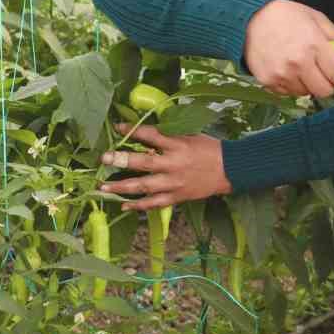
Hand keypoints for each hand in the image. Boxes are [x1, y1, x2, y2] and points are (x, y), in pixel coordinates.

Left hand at [99, 125, 230, 210]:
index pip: (151, 135)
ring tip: (103, 187)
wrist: (230, 170)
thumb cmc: (209, 149)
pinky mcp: (178, 197)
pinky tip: (123, 206)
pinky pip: (155, 203)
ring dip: (122, 187)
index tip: (118, 128)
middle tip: (104, 159)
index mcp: (178, 144)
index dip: (133, 131)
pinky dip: (139, 206)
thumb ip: (169, 135)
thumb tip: (144, 133)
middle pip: (144, 163)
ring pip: (144, 186)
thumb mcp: (190, 135)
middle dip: (122, 160)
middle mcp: (174, 164)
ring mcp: (175, 183)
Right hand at [244, 0, 333, 97]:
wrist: (250, 18)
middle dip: (328, 85)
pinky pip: (288, 93)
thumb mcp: (316, 18)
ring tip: (301, 68)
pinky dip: (291, 85)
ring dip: (308, 85)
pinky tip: (287, 70)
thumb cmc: (286, 16)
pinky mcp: (268, 81)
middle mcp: (299, 63)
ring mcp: (282, 74)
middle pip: (324, 91)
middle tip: (325, 77)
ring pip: (306, 93)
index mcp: (314, 45)